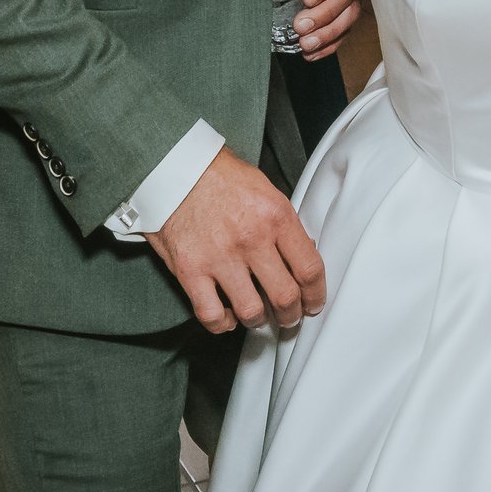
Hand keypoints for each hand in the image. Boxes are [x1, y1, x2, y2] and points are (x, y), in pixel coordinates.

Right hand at [148, 150, 325, 332]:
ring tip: (259, 316)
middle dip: (292, 315)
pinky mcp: (190, 270)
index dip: (316, 294)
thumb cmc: (220, 177)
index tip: (313, 303)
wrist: (174, 168)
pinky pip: (212, 314)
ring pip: (252, 312)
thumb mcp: (265, 190)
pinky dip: (223, 323)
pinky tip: (228, 316)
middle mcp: (250, 238)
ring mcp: (219, 256)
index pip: (309, 269)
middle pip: (285, 297)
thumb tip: (303, 254)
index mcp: (275, 216)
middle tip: (290, 317)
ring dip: (260, 321)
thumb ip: (285, 224)